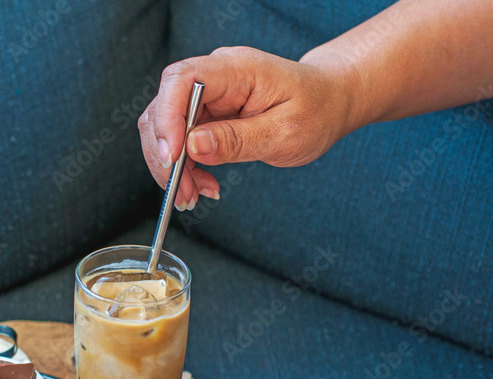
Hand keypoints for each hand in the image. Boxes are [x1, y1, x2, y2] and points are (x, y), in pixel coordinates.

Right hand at [138, 46, 356, 210]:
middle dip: (166, 155)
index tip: (173, 157)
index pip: (182, 80)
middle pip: (164, 107)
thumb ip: (237, 140)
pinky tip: (201, 184)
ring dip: (173, 167)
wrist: (328, 102)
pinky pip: (181, 140)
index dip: (167, 117)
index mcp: (237, 69)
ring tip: (192, 195)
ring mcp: (208, 95)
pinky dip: (185, 167)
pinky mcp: (207, 114)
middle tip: (183, 192)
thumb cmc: (316, 110)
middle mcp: (215, 76)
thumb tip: (192, 146)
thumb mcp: (285, 132)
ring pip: (166, 128)